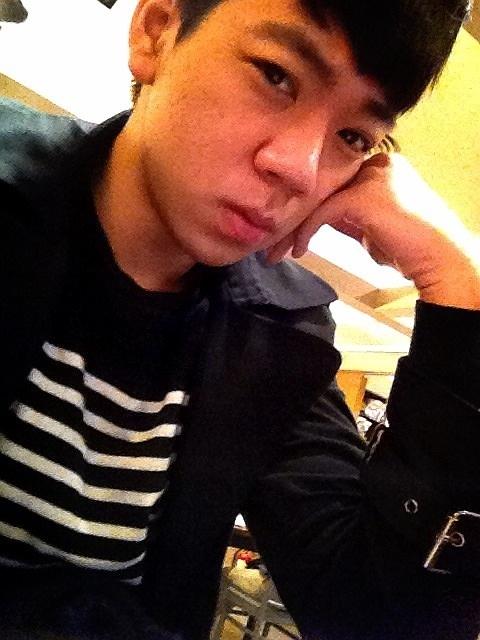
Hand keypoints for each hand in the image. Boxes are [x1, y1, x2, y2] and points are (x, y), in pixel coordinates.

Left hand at [267, 153, 479, 309]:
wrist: (440, 259)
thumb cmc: (411, 248)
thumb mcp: (373, 227)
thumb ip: (348, 217)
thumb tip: (320, 221)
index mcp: (380, 166)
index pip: (332, 181)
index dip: (307, 205)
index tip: (288, 229)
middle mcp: (375, 163)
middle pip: (322, 186)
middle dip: (294, 215)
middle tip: (274, 242)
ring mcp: (371, 176)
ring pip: (318, 196)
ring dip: (294, 225)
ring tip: (278, 250)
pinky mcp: (365, 195)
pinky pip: (324, 211)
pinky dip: (307, 230)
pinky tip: (299, 249)